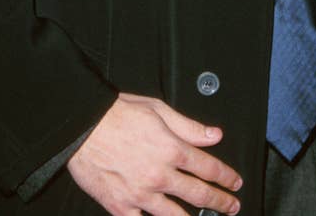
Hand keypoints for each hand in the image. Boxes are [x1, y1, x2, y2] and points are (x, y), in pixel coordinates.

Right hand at [66, 92, 242, 214]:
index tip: (234, 182)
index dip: (225, 176)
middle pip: (199, 194)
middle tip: (231, 206)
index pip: (207, 167)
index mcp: (170, 149)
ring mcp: (141, 195)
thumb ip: (188, 126)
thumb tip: (213, 134)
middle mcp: (159, 175)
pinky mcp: (121, 207)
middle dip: (220, 202)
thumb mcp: (157, 109)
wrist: (81, 127)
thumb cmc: (116, 114)